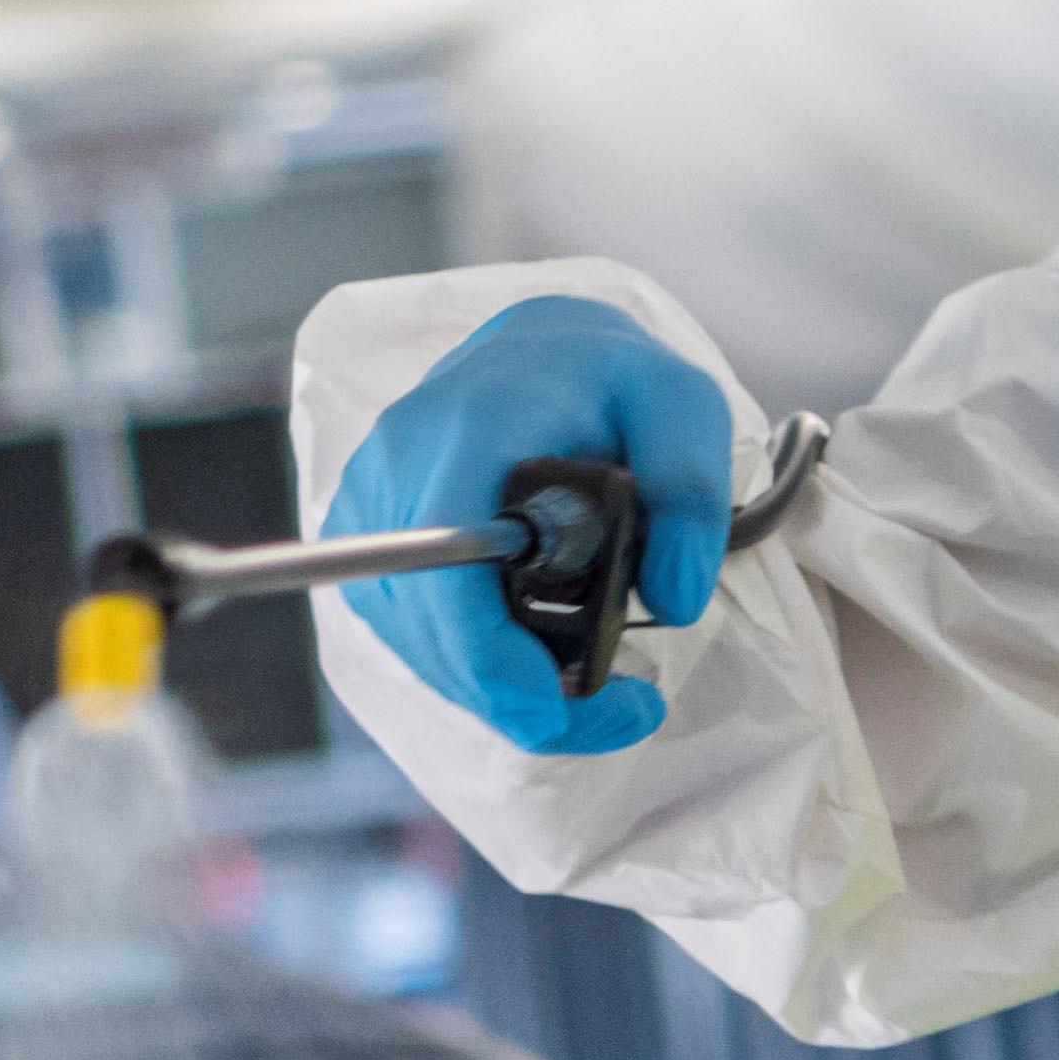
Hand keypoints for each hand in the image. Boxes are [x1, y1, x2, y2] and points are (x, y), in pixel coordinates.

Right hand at [324, 297, 733, 755]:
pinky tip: (535, 665)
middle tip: (623, 713)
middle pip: (428, 624)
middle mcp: (399, 463)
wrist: (539, 346)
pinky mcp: (366, 529)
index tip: (573, 706)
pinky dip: (470, 661)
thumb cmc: (613, 376)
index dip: (494, 661)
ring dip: (497, 688)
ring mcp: (370, 498)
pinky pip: (404, 623)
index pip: (449, 569)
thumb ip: (692, 491)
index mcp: (472, 426)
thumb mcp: (683, 407)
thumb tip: (674, 599)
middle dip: (520, 697)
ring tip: (594, 693)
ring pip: (413, 636)